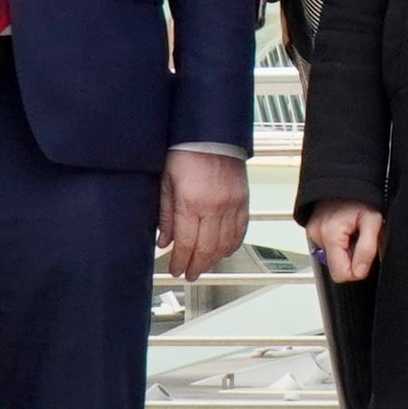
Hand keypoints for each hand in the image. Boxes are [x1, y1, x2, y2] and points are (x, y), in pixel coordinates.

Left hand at [162, 151, 250, 280]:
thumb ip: (166, 214)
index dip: (180, 261)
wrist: (211, 134)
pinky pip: (241, 231)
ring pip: (225, 244)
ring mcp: (232, 205)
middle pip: (207, 249)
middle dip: (197, 266)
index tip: (175, 270)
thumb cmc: (186, 152)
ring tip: (204, 266)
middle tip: (190, 274)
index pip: (186, 243)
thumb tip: (164, 240)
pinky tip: (224, 251)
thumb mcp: (166, 182)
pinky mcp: (243, 201)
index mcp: (191, 203)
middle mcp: (214, 207)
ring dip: (214, 260)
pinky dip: (232, 245)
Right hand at [308, 200, 382, 282]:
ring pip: (332, 257)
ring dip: (346, 249)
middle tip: (360, 238)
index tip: (365, 256)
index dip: (357, 270)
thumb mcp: (373, 221)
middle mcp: (317, 235)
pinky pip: (328, 247)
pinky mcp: (313, 230)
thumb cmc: (360, 195)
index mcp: (330, 235)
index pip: (340, 274)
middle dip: (351, 258)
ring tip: (353, 230)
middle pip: (336, 266)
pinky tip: (346, 228)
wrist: (346, 177)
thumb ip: (367, 249)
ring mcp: (313, 233)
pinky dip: (339, 242)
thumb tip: (359, 271)